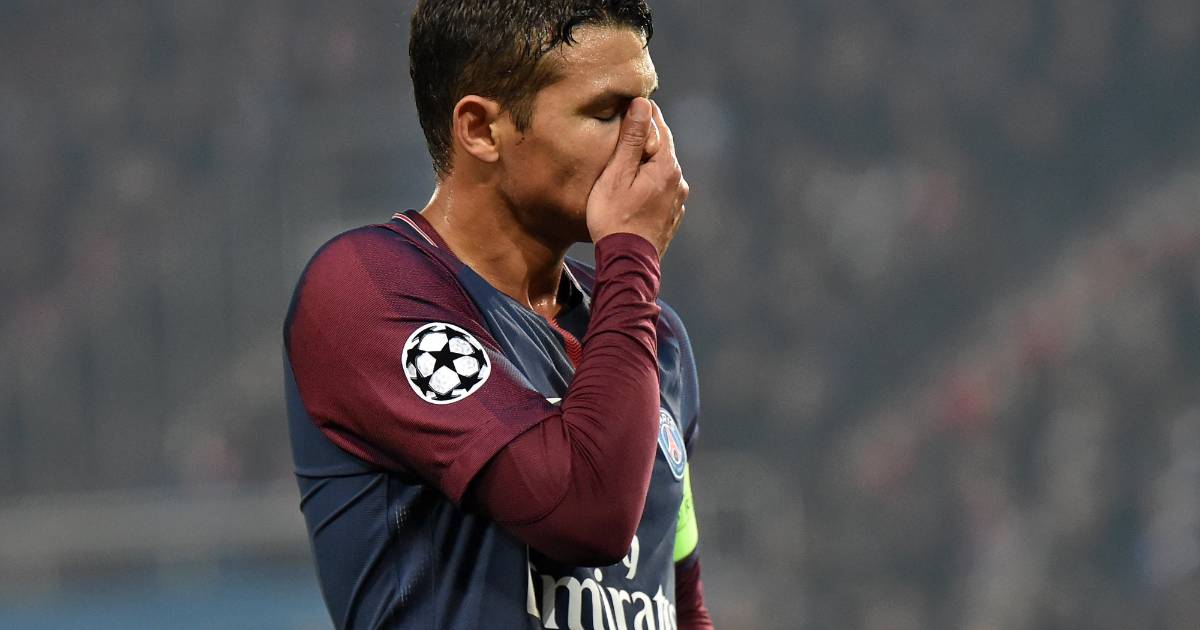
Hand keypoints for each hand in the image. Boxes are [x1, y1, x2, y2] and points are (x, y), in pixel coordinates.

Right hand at [586, 98, 688, 256]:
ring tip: (625, 159)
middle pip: (662, 148)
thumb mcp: (617, 174)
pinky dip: (648, 182)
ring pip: (661, 169)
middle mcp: (678, 181)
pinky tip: (633, 188)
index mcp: (667, 166)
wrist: (627, 263)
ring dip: (646, 161)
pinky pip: (661, 189)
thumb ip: (632, 138)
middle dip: (645, 137)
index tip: (628, 104)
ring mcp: (677, 201)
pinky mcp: (671, 216)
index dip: (643, 113)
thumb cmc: (615, 218)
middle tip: (624, 126)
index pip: (659, 126)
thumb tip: (643, 103)